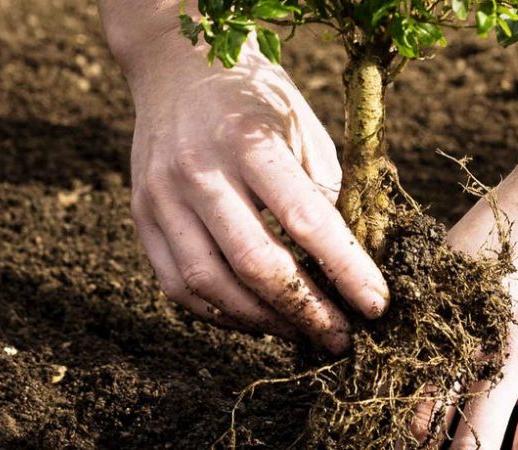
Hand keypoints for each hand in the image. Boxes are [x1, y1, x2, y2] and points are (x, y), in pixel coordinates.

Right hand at [106, 17, 387, 353]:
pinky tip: (255, 318)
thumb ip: (324, 193)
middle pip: (255, 262)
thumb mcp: (304, 129)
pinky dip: (220, 312)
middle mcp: (199, 170)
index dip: (346, 270)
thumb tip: (349, 263)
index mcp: (250, 140)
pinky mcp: (140, 216)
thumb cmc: (256, 99)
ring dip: (263, 321)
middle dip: (306, 311)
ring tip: (302, 332)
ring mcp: (161, 196)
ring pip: (210, 284)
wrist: (176, 67)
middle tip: (341, 337)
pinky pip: (178, 285)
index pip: (306, 220)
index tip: (376, 305)